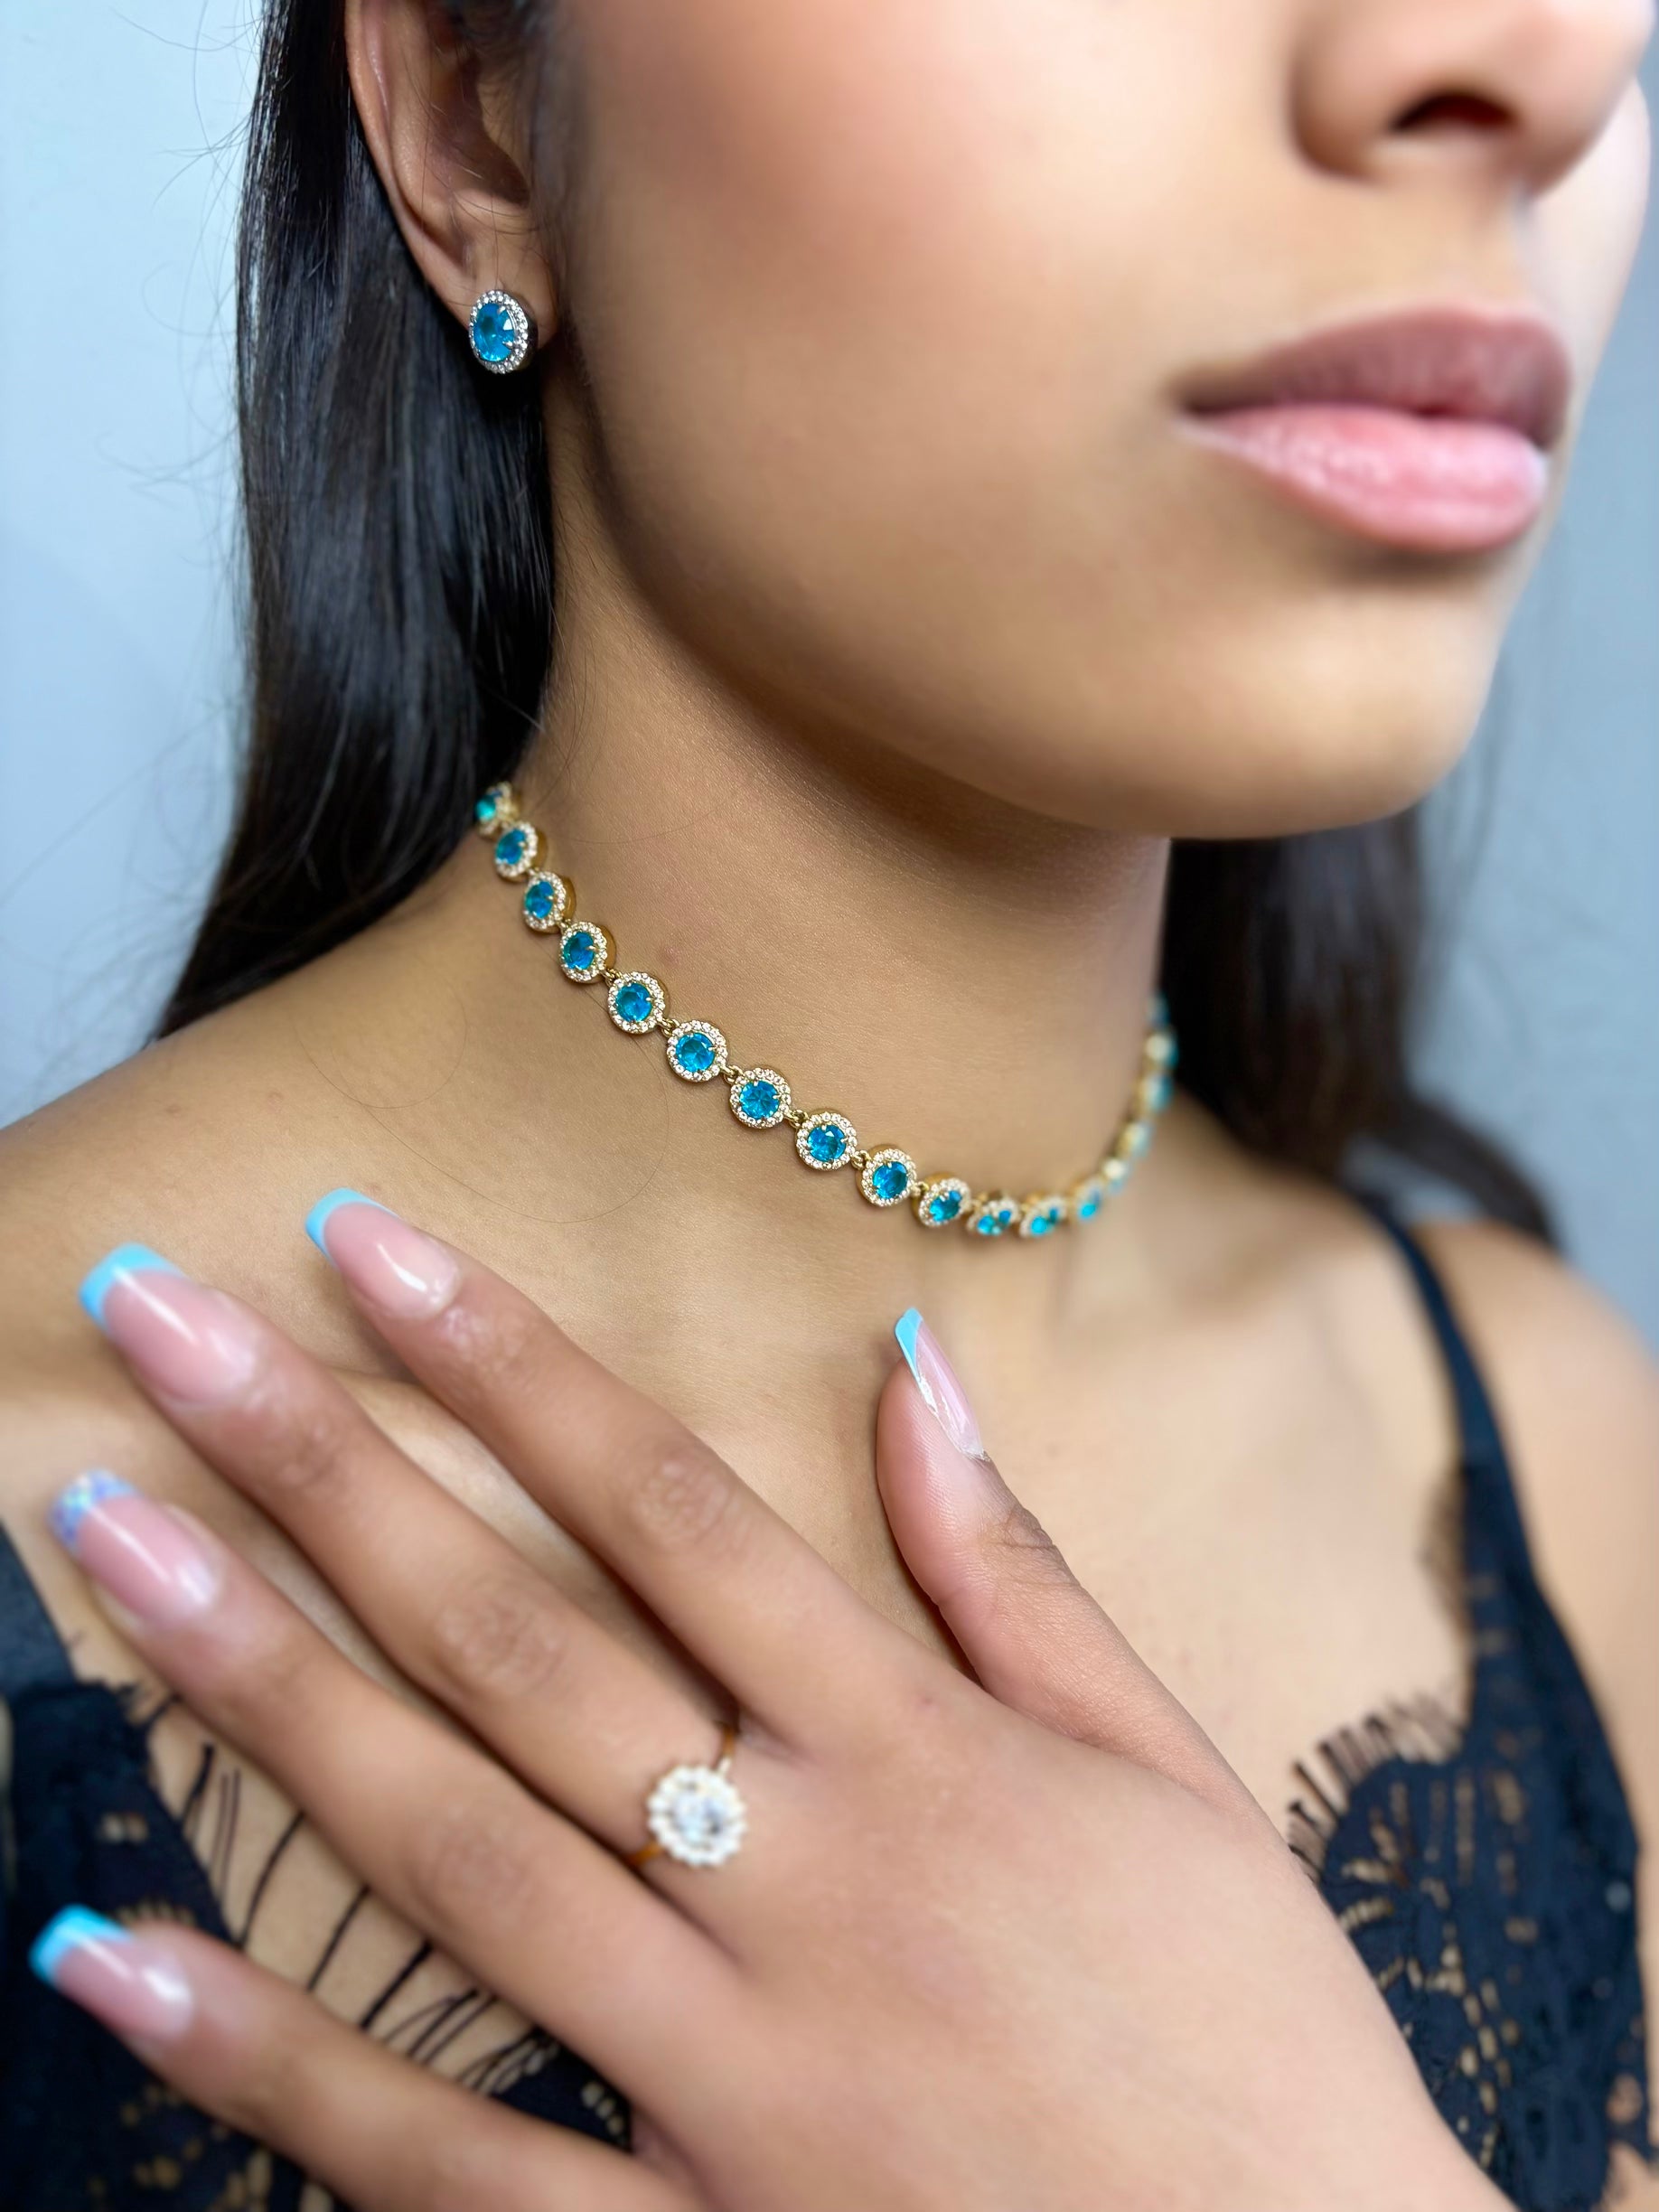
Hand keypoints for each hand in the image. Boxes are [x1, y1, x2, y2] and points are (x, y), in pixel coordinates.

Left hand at [40, 1199, 1502, 2211]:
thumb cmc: (1252, 2038)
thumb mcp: (1171, 1775)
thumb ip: (1018, 1572)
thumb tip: (909, 1363)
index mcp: (915, 1751)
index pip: (666, 1502)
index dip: (506, 1361)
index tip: (367, 1249)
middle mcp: (793, 1879)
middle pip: (516, 1637)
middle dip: (325, 1469)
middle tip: (161, 1332)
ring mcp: (718, 2069)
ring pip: (448, 1843)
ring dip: (260, 1684)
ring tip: (109, 1540)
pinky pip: (439, 2153)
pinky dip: (267, 2057)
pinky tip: (115, 1950)